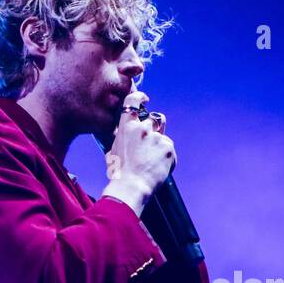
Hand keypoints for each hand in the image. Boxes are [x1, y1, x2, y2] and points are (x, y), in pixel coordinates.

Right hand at [101, 89, 176, 214]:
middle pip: (156, 119)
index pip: (132, 102)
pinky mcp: (168, 148)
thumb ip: (123, 138)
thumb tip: (125, 135)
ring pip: (163, 138)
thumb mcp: (114, 150)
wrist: (131, 186)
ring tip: (152, 163)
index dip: (139, 97)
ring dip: (160, 147)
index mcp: (126, 127)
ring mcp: (156, 137)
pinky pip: (170, 150)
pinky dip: (167, 158)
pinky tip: (158, 168)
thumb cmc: (120, 172)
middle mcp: (142, 128)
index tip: (145, 98)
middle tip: (152, 144)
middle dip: (156, 129)